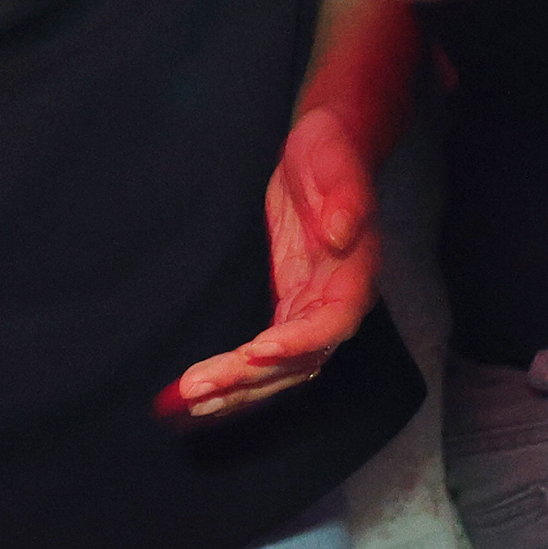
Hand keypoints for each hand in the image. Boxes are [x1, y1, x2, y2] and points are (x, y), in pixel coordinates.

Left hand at [160, 107, 377, 419]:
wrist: (327, 146)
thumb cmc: (329, 149)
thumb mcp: (331, 157)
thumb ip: (344, 194)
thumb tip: (342, 232)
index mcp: (357, 268)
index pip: (334, 321)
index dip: (299, 343)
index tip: (256, 353)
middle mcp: (340, 298)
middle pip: (302, 357)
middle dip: (252, 378)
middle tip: (198, 388)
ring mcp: (314, 307)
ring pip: (283, 366)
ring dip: (240, 388)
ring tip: (190, 401)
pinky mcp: (292, 307)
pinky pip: (268, 354)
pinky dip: (239, 374)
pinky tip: (204, 390)